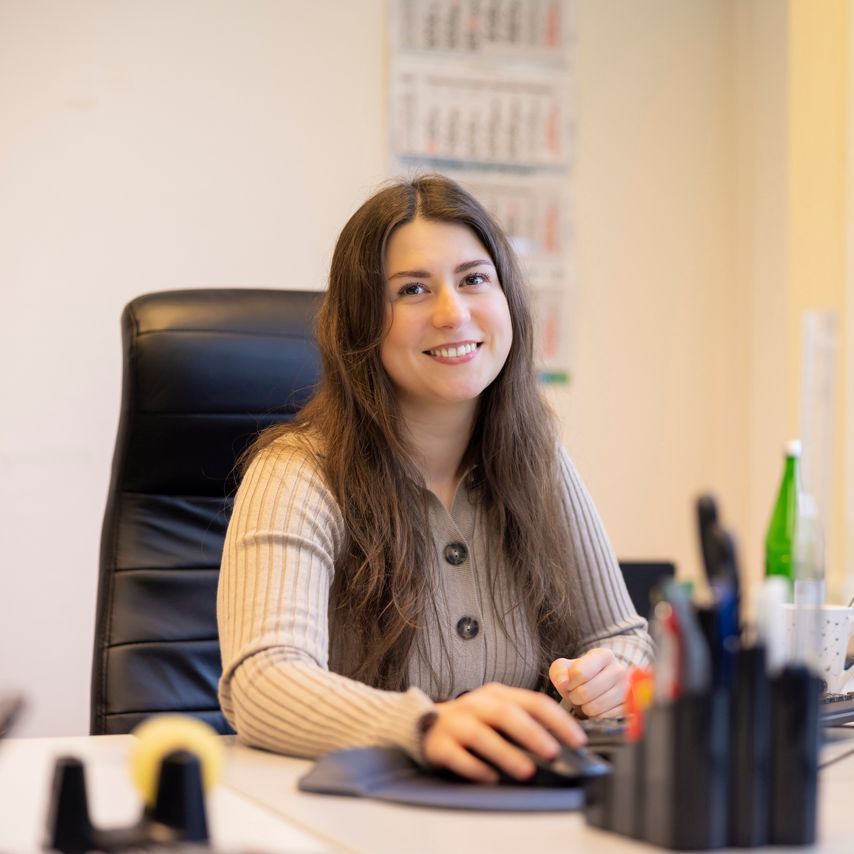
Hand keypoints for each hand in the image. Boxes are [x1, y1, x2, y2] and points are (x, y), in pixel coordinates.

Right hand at [421, 682, 585, 782]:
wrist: (426, 724)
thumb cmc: (472, 722)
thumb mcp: (498, 713)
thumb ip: (524, 721)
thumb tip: (560, 744)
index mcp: (498, 694)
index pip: (533, 701)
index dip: (558, 720)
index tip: (577, 740)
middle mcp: (477, 704)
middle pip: (507, 714)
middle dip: (532, 733)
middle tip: (553, 752)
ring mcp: (457, 722)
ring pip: (482, 734)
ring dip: (506, 753)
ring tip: (526, 771)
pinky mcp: (440, 743)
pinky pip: (458, 755)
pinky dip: (475, 767)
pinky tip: (491, 778)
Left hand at [549, 648, 628, 718]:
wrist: (597, 686)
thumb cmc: (579, 675)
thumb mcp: (564, 667)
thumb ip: (559, 672)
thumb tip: (563, 683)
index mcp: (604, 655)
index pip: (579, 673)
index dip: (569, 682)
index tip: (570, 682)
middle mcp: (619, 670)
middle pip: (585, 692)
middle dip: (574, 696)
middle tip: (576, 694)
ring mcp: (627, 690)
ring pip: (595, 707)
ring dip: (584, 707)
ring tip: (585, 700)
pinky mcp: (628, 708)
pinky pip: (604, 718)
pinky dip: (595, 716)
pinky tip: (596, 708)